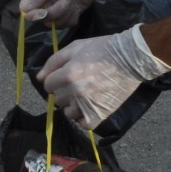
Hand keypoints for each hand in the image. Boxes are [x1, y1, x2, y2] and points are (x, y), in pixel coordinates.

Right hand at [19, 0, 117, 26]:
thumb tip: (23, 10)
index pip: (28, 10)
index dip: (34, 15)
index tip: (42, 12)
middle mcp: (47, 0)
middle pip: (42, 19)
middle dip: (53, 14)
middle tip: (65, 1)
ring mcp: (60, 7)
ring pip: (55, 23)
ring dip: (64, 15)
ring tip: (71, 1)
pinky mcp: (73, 11)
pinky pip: (67, 23)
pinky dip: (71, 18)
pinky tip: (76, 7)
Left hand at [39, 26, 170, 128]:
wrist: (131, 57)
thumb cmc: (102, 48)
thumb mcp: (75, 47)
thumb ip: (53, 62)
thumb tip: (39, 78)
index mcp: (68, 75)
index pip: (47, 86)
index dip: (54, 80)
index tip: (65, 75)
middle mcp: (76, 92)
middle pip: (57, 99)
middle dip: (64, 91)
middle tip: (78, 82)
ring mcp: (88, 104)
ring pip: (68, 113)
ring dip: (73, 106)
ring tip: (84, 95)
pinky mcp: (101, 113)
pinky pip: (84, 124)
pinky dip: (85, 118)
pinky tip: (89, 107)